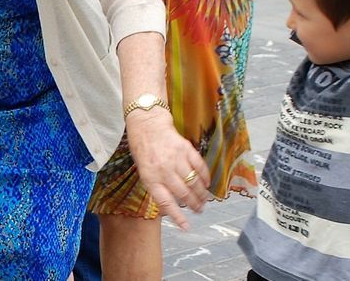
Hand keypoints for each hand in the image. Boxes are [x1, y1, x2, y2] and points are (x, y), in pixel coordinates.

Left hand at [125, 109, 210, 229]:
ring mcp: (175, 159)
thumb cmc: (142, 148)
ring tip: (204, 200)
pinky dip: (205, 177)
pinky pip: (199, 167)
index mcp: (150, 177)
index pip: (165, 202)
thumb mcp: (143, 170)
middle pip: (184, 194)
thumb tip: (172, 203)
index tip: (187, 227)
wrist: (147, 123)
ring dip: (202, 194)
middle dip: (194, 205)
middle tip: (200, 210)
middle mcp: (163, 170)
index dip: (177, 216)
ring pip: (194, 182)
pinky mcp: (186, 149)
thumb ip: (156, 185)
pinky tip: (207, 184)